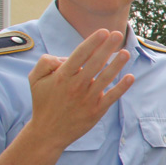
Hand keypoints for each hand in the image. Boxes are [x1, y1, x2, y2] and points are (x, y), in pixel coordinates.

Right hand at [26, 29, 134, 149]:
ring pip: (105, 78)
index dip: (93, 42)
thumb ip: (45, 62)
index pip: (80, 55)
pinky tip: (130, 77)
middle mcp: (76, 86)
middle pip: (95, 63)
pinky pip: (111, 97)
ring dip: (117, 64)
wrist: (48, 132)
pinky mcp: (96, 111)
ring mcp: (87, 99)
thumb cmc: (43, 102)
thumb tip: (64, 57)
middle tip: (117, 34)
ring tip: (126, 52)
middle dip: (107, 47)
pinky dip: (121, 87)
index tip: (103, 31)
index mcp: (62, 76)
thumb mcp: (35, 80)